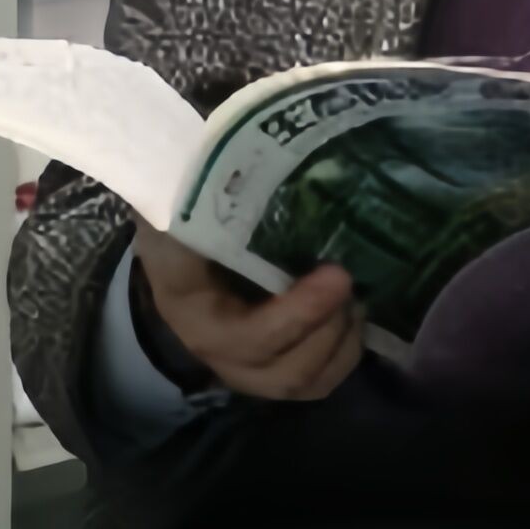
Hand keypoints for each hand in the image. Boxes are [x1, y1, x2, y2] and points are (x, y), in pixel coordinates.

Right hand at [132, 217, 362, 401]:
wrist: (172, 243)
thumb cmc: (181, 219)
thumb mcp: (178, 207)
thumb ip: (206, 197)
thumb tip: (246, 145)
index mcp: (193, 312)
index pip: (246, 339)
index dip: (298, 316)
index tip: (338, 275)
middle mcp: (220, 354)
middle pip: (286, 374)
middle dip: (330, 331)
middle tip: (352, 281)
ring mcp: (250, 366)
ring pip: (308, 383)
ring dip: (343, 344)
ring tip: (357, 297)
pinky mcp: (277, 361)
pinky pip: (319, 377)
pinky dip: (345, 349)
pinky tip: (355, 309)